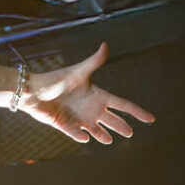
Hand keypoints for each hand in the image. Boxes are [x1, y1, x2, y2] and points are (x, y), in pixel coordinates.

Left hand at [21, 43, 154, 143]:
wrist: (32, 90)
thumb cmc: (55, 79)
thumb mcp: (77, 72)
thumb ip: (93, 62)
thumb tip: (105, 45)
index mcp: (97, 95)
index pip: (122, 104)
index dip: (136, 112)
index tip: (151, 119)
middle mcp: (90, 108)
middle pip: (111, 120)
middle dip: (121, 126)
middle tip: (130, 134)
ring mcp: (78, 117)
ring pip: (95, 130)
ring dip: (102, 135)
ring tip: (109, 140)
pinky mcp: (65, 125)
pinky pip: (75, 133)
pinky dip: (80, 136)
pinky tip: (86, 138)